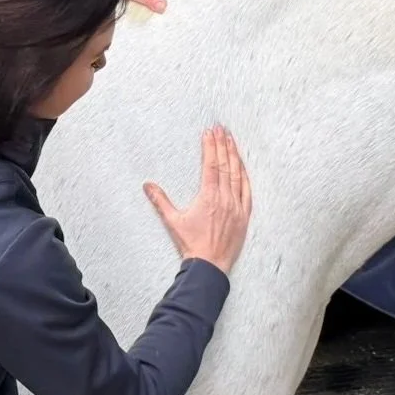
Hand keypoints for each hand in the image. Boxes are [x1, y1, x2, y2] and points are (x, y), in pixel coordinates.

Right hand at [144, 127, 252, 274]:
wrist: (209, 265)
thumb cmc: (191, 244)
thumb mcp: (173, 221)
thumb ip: (160, 201)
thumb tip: (147, 185)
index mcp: (208, 196)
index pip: (211, 164)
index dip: (210, 146)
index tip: (209, 132)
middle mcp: (225, 198)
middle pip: (225, 165)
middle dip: (223, 144)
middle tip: (221, 128)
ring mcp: (237, 206)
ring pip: (237, 175)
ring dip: (234, 155)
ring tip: (231, 140)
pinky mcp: (244, 215)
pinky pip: (247, 191)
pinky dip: (245, 176)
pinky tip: (242, 166)